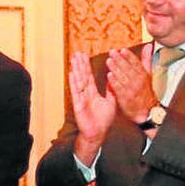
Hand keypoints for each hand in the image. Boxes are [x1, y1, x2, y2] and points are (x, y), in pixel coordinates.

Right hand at [68, 50, 115, 164]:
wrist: (98, 133)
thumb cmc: (103, 120)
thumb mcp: (111, 102)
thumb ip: (110, 90)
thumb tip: (112, 79)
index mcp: (92, 93)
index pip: (89, 76)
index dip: (86, 66)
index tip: (84, 55)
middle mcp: (85, 94)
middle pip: (82, 76)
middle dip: (80, 64)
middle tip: (77, 53)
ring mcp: (81, 98)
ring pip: (78, 81)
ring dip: (76, 70)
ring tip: (74, 59)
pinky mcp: (78, 104)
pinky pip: (76, 92)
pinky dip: (74, 82)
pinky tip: (72, 73)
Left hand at [103, 47, 156, 125]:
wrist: (146, 111)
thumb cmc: (145, 91)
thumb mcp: (148, 74)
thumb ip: (146, 59)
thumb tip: (148, 45)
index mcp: (144, 74)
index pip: (136, 63)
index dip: (129, 56)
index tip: (123, 50)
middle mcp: (138, 81)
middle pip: (129, 69)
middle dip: (120, 60)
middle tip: (112, 52)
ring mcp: (132, 90)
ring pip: (123, 77)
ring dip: (116, 69)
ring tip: (109, 61)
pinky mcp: (125, 98)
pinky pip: (120, 89)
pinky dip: (115, 82)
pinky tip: (109, 76)